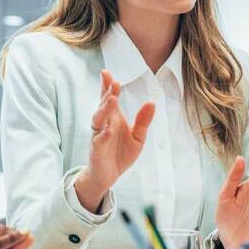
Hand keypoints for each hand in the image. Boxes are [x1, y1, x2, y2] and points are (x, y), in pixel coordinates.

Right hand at [73, 70, 154, 212]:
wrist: (108, 176)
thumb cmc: (120, 154)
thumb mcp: (138, 137)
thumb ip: (143, 121)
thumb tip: (152, 103)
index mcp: (113, 118)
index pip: (109, 98)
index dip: (107, 85)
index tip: (107, 72)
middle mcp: (104, 124)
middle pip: (103, 105)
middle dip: (107, 93)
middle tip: (114, 82)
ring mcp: (99, 136)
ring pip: (98, 119)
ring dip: (104, 109)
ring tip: (111, 100)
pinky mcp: (97, 150)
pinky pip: (99, 140)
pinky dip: (104, 134)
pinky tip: (109, 129)